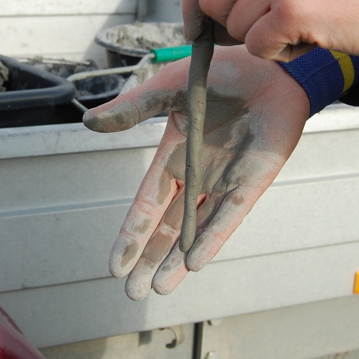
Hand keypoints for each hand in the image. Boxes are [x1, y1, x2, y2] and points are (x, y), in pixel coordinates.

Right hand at [83, 46, 308, 299]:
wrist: (270, 67)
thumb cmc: (221, 73)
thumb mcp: (168, 88)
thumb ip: (133, 108)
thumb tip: (89, 123)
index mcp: (174, 156)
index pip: (148, 202)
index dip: (131, 233)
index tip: (115, 264)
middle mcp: (198, 175)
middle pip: (168, 226)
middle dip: (150, 257)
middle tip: (132, 291)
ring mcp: (224, 182)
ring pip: (196, 229)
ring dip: (176, 259)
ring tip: (159, 288)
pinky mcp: (251, 182)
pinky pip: (228, 215)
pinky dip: (212, 238)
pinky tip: (194, 262)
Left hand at [183, 0, 358, 61]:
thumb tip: (205, 4)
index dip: (193, 0)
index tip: (196, 27)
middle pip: (211, 0)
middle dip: (230, 27)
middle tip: (270, 31)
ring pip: (234, 28)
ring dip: (264, 40)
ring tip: (306, 27)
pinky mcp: (293, 10)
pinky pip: (257, 48)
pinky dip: (281, 55)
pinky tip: (313, 39)